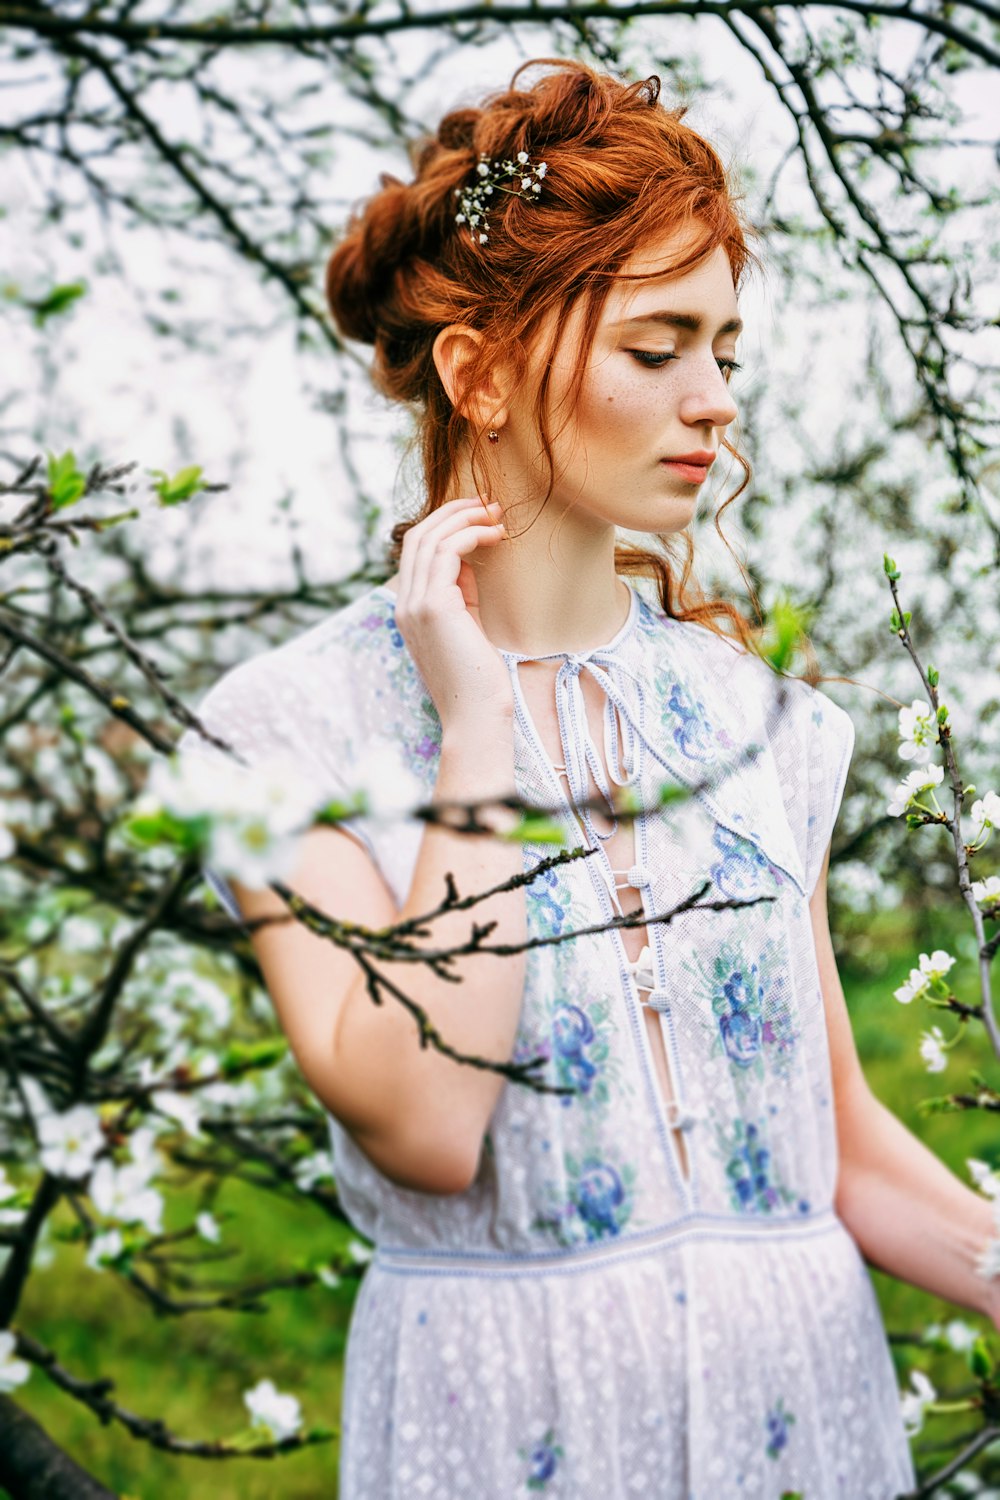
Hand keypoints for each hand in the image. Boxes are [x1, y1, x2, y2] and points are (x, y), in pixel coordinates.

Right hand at [393, 497, 512, 734]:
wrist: (476, 716)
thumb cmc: (479, 679)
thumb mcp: (467, 625)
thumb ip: (461, 592)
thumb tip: (467, 556)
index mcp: (409, 610)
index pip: (416, 551)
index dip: (446, 525)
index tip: (479, 516)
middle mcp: (404, 604)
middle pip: (418, 535)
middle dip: (454, 512)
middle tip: (489, 503)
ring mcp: (414, 604)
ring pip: (430, 537)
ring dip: (465, 518)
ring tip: (496, 514)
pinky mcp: (433, 606)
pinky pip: (447, 551)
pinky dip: (471, 535)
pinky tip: (495, 535)